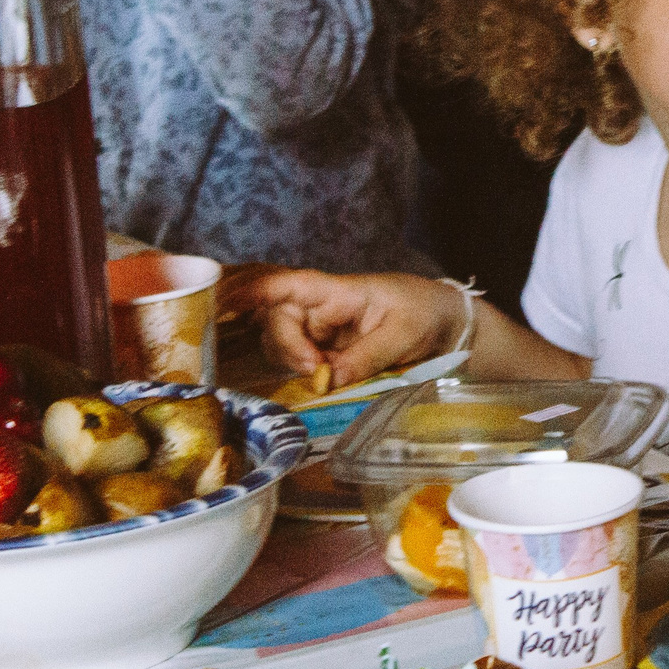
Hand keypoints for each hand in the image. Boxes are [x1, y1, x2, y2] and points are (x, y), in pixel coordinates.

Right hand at [222, 268, 465, 387]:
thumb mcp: (403, 335)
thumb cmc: (424, 315)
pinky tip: (317, 384)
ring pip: (280, 345)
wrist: (445, 328)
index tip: (224, 303)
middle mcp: (319, 309)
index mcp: (337, 291)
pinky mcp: (323, 355)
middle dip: (285, 346)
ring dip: (293, 363)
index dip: (252, 291)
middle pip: (276, 320)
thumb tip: (327, 381)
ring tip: (325, 377)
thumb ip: (365, 357)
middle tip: (314, 369)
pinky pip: (297, 363)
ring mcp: (318, 333)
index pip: (288, 284)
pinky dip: (300, 375)